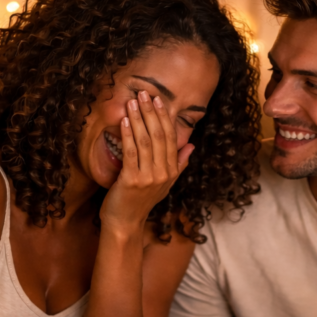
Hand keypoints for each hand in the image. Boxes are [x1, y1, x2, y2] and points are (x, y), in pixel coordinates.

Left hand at [100, 91, 194, 234]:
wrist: (125, 223)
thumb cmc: (141, 202)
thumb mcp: (165, 183)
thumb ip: (179, 164)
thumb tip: (191, 145)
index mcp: (171, 171)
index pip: (170, 138)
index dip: (163, 117)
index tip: (158, 100)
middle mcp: (163, 173)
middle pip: (158, 136)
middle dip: (151, 113)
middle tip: (144, 94)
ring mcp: (148, 177)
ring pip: (145, 141)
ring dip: (139, 119)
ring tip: (132, 102)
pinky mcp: (131, 180)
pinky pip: (131, 152)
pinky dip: (128, 135)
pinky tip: (125, 121)